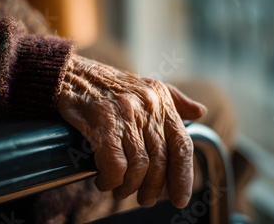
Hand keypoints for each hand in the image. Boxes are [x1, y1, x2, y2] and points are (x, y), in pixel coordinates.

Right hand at [56, 55, 206, 207]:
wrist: (72, 74)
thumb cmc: (109, 85)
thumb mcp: (148, 86)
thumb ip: (176, 100)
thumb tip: (201, 112)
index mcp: (161, 101)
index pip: (182, 145)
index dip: (183, 175)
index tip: (180, 198)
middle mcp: (148, 106)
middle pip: (160, 161)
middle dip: (153, 187)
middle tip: (144, 198)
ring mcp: (126, 114)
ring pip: (138, 166)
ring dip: (129, 187)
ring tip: (121, 190)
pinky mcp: (102, 122)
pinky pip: (115, 164)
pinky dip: (111, 179)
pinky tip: (104, 180)